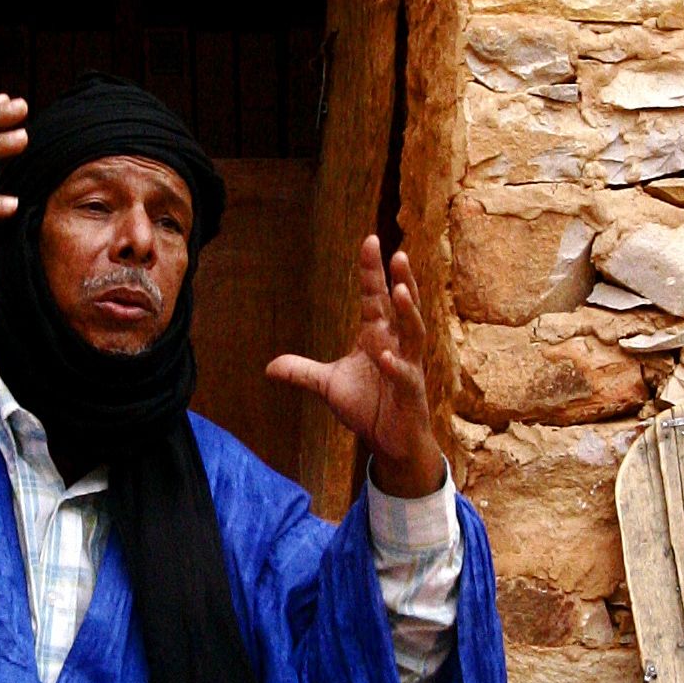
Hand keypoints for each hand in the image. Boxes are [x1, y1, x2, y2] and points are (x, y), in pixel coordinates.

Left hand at [267, 237, 446, 497]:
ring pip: (414, 333)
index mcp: (378, 336)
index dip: (372, 271)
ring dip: (409, 312)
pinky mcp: (411, 392)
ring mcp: (408, 367)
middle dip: (403, 281)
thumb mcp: (328, 385)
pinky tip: (385, 354)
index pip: (376, 298)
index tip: (369, 240)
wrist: (389, 442)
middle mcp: (397, 345)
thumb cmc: (368, 407)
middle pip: (403, 307)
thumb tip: (269, 366)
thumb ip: (302, 372)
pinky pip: (405, 374)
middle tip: (399, 254)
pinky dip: (395, 364)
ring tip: (400, 291)